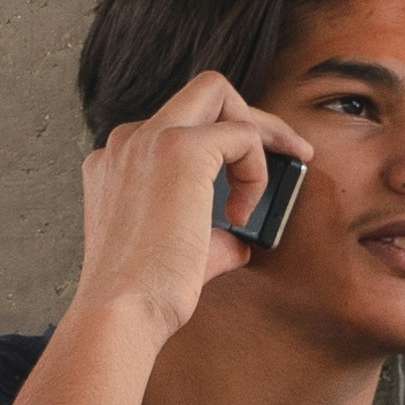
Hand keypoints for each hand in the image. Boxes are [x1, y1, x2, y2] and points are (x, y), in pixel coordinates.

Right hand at [67, 71, 310, 339]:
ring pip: (217, 92)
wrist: (122, 312)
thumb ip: (210, 233)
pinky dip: (256, 172)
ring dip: (259, 134)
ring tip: (271, 183)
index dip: (220, 150)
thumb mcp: (178, 252)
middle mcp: (127, 141)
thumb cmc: (145, 295)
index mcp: (117, 163)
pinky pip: (242, 135)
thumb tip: (243, 238)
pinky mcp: (180, 149)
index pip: (177, 127)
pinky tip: (243, 216)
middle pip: (200, 92)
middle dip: (249, 116)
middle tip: (287, 152)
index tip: (244, 189)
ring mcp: (149, 138)